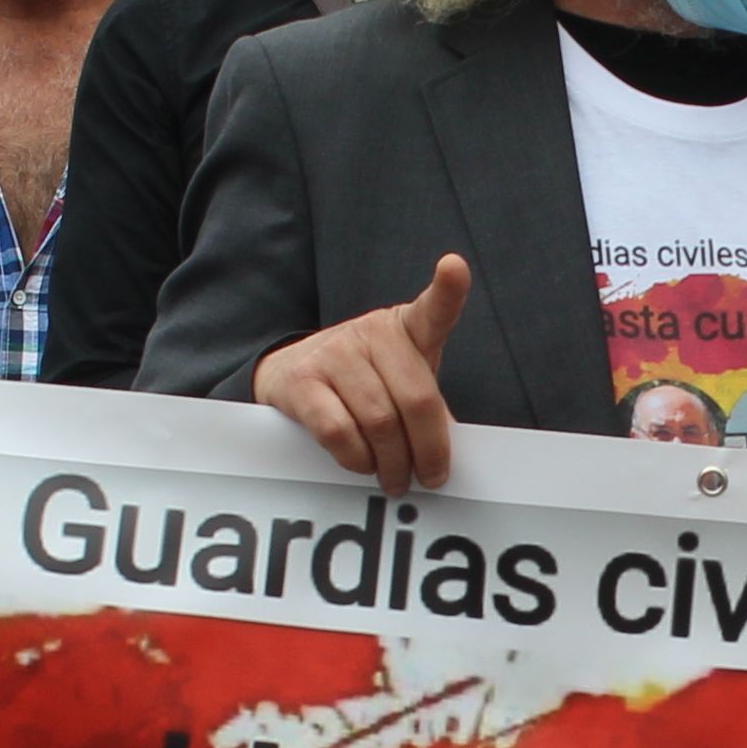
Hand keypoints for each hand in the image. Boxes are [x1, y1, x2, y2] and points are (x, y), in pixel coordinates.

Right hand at [254, 256, 469, 492]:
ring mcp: (334, 352)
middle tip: (429, 479)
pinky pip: (339, 432)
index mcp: (406, 327)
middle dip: (428, 451)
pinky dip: (357, 459)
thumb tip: (443, 459)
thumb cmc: (363, 383)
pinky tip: (362, 464)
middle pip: (415, 399)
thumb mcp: (401, 381)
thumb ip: (426, 408)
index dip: (447, 289)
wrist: (291, 371)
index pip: (432, 309)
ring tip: (395, 480)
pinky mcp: (302, 381)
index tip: (455, 268)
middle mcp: (371, 331)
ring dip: (392, 462)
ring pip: (378, 422)